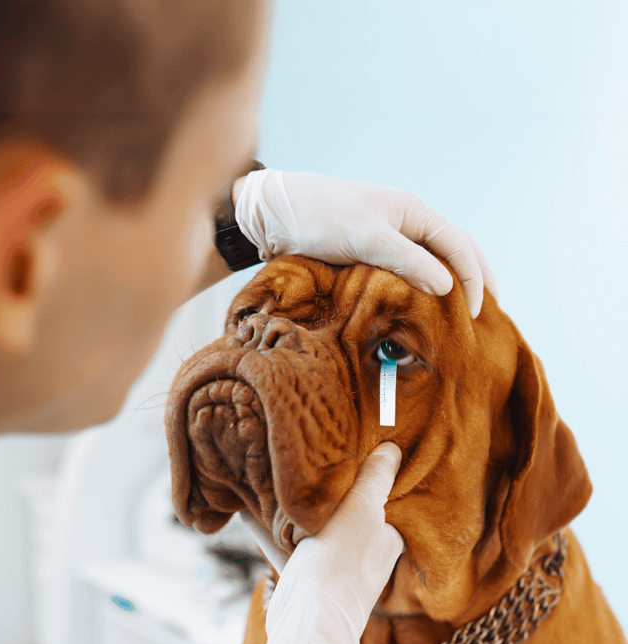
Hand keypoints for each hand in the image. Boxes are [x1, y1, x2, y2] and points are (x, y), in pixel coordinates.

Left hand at [234, 169, 498, 318]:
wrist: (273, 214)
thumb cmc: (319, 217)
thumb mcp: (366, 237)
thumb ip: (407, 260)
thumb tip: (447, 286)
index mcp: (413, 212)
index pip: (460, 245)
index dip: (475, 277)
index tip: (479, 311)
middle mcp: (405, 224)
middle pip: (452, 253)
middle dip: (473, 280)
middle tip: (485, 314)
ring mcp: (386, 239)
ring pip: (428, 264)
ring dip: (447, 288)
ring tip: (458, 316)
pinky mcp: (366, 255)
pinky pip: (403, 274)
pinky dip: (417, 292)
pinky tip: (419, 309)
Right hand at [244, 442, 404, 643]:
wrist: (307, 622)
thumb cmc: (342, 563)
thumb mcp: (363, 510)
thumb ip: (376, 479)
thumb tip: (393, 448)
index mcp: (386, 537)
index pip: (379, 497)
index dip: (364, 475)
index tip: (346, 450)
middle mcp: (364, 552)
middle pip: (345, 510)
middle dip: (327, 491)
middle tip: (309, 460)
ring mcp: (334, 565)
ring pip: (314, 525)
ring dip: (298, 507)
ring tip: (279, 478)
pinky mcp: (304, 575)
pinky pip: (288, 541)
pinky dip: (273, 526)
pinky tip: (252, 507)